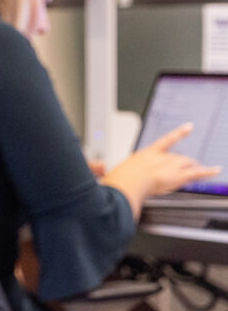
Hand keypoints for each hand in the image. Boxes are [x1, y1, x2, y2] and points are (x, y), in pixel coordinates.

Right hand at [102, 124, 217, 212]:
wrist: (127, 183)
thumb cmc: (117, 179)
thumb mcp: (109, 171)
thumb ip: (105, 169)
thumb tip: (96, 170)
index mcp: (146, 154)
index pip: (166, 141)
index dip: (179, 134)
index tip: (189, 128)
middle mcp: (160, 157)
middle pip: (178, 156)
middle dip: (184, 162)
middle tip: (188, 166)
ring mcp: (169, 166)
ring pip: (187, 163)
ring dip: (196, 166)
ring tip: (207, 170)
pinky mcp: (177, 177)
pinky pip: (196, 173)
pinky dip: (208, 171)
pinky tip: (216, 170)